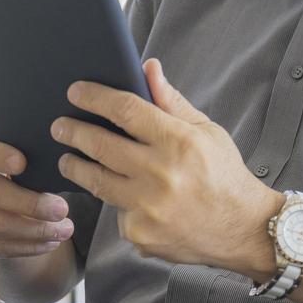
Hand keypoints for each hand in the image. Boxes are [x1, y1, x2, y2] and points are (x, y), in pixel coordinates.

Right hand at [0, 128, 75, 263]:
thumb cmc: (18, 169)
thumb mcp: (21, 154)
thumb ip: (33, 155)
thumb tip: (63, 165)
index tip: (23, 163)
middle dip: (30, 204)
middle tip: (62, 209)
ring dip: (34, 231)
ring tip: (64, 230)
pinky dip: (27, 247)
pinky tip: (50, 242)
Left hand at [51, 58, 279, 273]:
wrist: (243, 229)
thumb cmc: (225, 175)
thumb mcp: (206, 131)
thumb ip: (171, 102)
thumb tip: (148, 68)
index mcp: (178, 141)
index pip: (125, 110)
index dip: (95, 98)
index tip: (76, 92)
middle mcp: (161, 174)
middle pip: (100, 145)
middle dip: (72, 131)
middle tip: (59, 125)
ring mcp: (148, 207)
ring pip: (96, 181)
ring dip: (76, 166)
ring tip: (69, 159)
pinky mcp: (141, 234)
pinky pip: (117, 213)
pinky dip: (118, 204)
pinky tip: (124, 198)